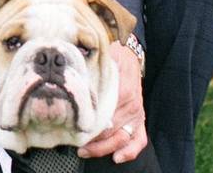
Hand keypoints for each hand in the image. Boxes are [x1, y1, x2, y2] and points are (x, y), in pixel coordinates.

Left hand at [78, 42, 147, 163]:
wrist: (130, 55)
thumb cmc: (112, 58)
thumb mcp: (100, 63)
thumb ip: (90, 77)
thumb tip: (72, 88)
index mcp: (121, 92)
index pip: (103, 116)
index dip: (87, 125)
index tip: (72, 129)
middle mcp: (130, 105)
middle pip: (110, 130)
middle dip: (91, 140)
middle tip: (74, 143)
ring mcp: (137, 114)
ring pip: (121, 138)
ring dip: (103, 148)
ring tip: (85, 151)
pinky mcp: (140, 118)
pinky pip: (139, 140)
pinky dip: (129, 151)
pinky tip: (117, 158)